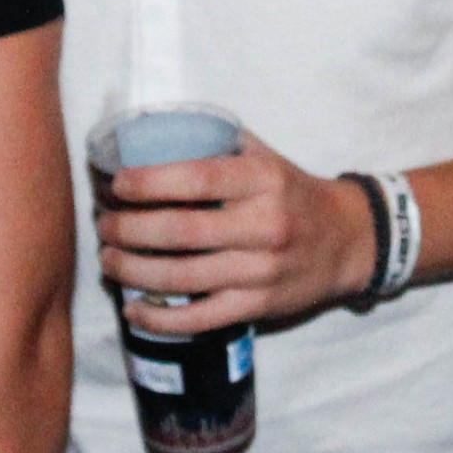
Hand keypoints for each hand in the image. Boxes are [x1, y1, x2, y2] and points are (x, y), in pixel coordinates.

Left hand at [96, 128, 376, 333]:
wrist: (348, 240)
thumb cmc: (293, 193)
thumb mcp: (266, 158)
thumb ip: (218, 145)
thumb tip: (154, 134)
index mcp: (263, 180)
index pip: (198, 178)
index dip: (150, 182)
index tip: (117, 185)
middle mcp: (264, 225)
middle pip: (182, 232)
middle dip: (130, 230)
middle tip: (104, 225)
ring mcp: (262, 271)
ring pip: (184, 277)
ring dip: (134, 271)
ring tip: (108, 259)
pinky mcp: (259, 306)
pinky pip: (201, 317)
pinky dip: (161, 318)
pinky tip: (133, 310)